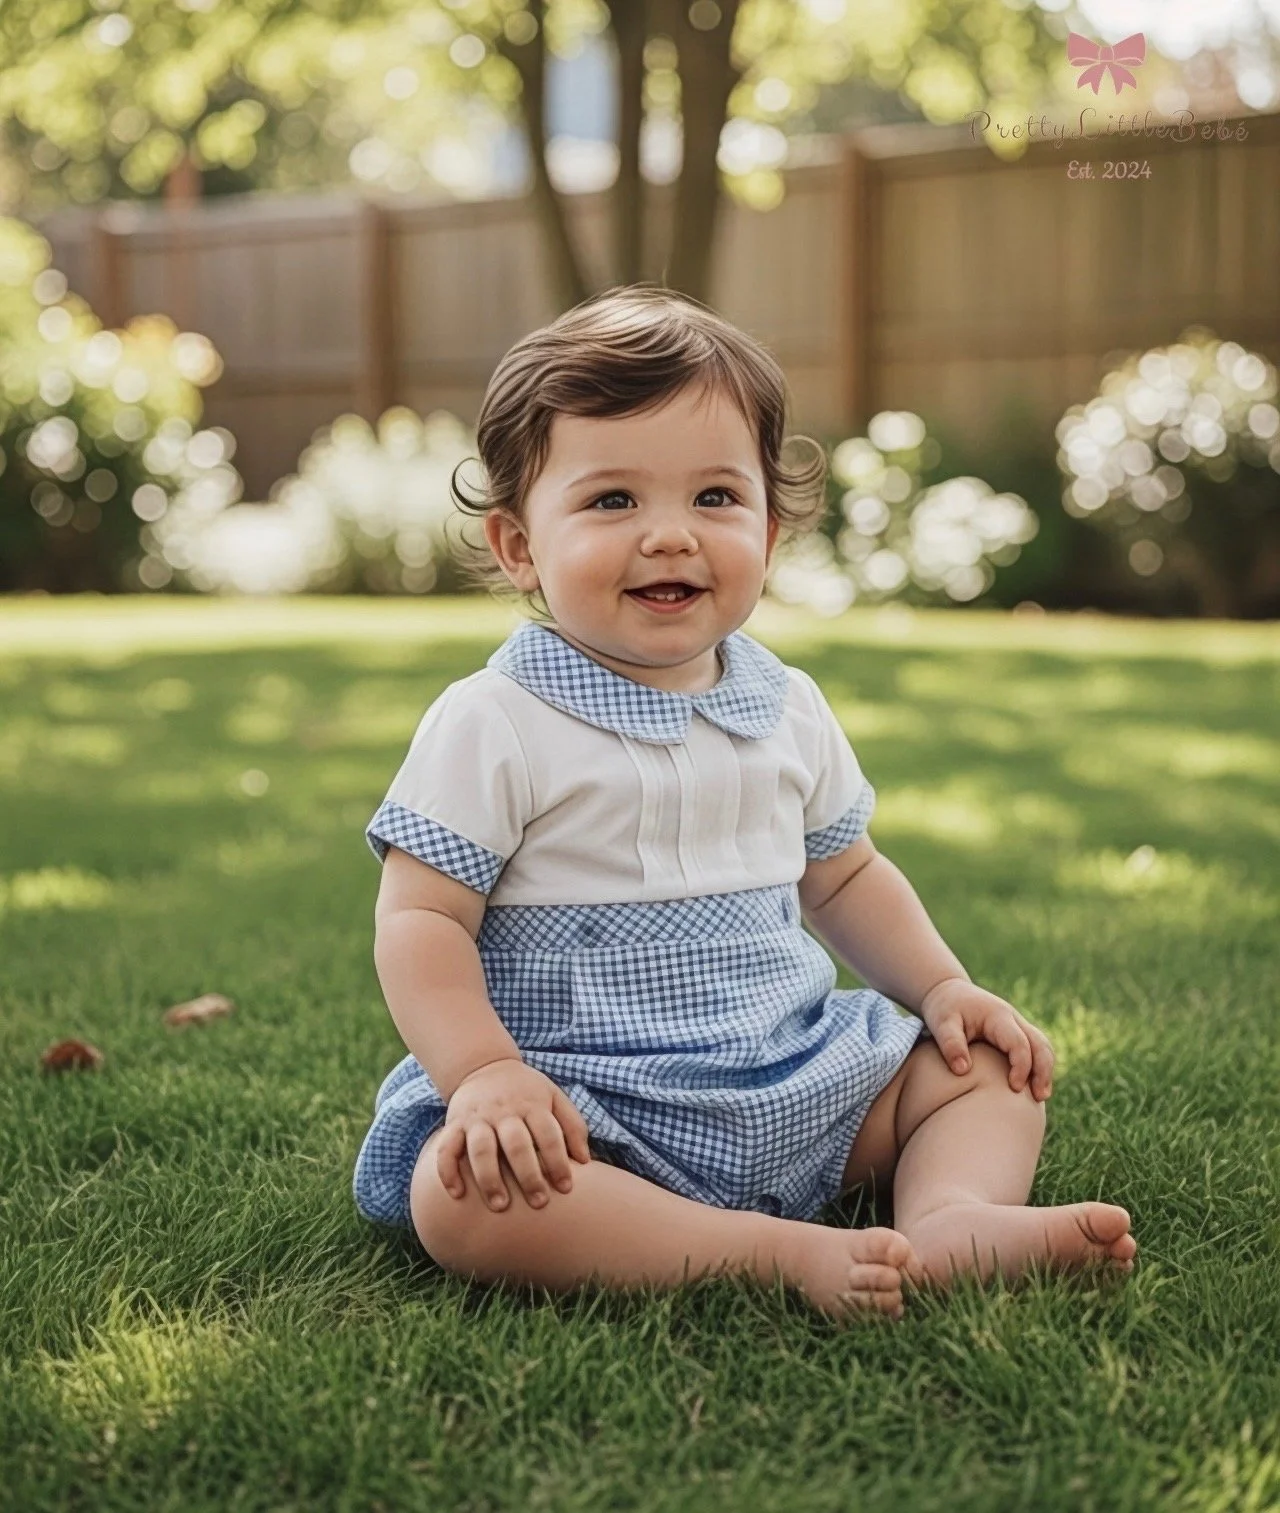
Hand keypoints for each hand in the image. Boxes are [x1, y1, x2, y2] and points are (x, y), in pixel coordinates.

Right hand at [436, 1059, 592, 1211]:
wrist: (483, 1065)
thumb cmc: (526, 1090)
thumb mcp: (554, 1096)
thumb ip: (572, 1125)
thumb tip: (585, 1160)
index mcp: (532, 1104)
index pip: (548, 1134)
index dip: (558, 1161)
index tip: (566, 1188)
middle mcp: (504, 1111)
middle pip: (516, 1144)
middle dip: (528, 1175)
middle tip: (539, 1203)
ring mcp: (477, 1118)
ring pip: (481, 1148)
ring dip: (489, 1178)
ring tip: (499, 1206)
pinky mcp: (455, 1124)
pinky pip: (447, 1148)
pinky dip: (448, 1171)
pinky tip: (457, 1194)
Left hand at [918, 977, 1054, 1100]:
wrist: (947, 992)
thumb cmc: (945, 1008)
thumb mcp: (942, 1023)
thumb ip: (951, 1044)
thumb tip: (962, 1071)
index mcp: (998, 1016)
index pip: (1019, 1042)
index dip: (1021, 1066)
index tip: (1015, 1088)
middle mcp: (1013, 1019)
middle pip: (1040, 1043)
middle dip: (1043, 1070)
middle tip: (1040, 1097)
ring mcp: (1016, 1025)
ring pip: (1042, 1046)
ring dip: (1045, 1070)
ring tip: (1041, 1096)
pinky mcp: (1014, 1033)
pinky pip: (1035, 1049)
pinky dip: (1038, 1066)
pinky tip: (1031, 1087)